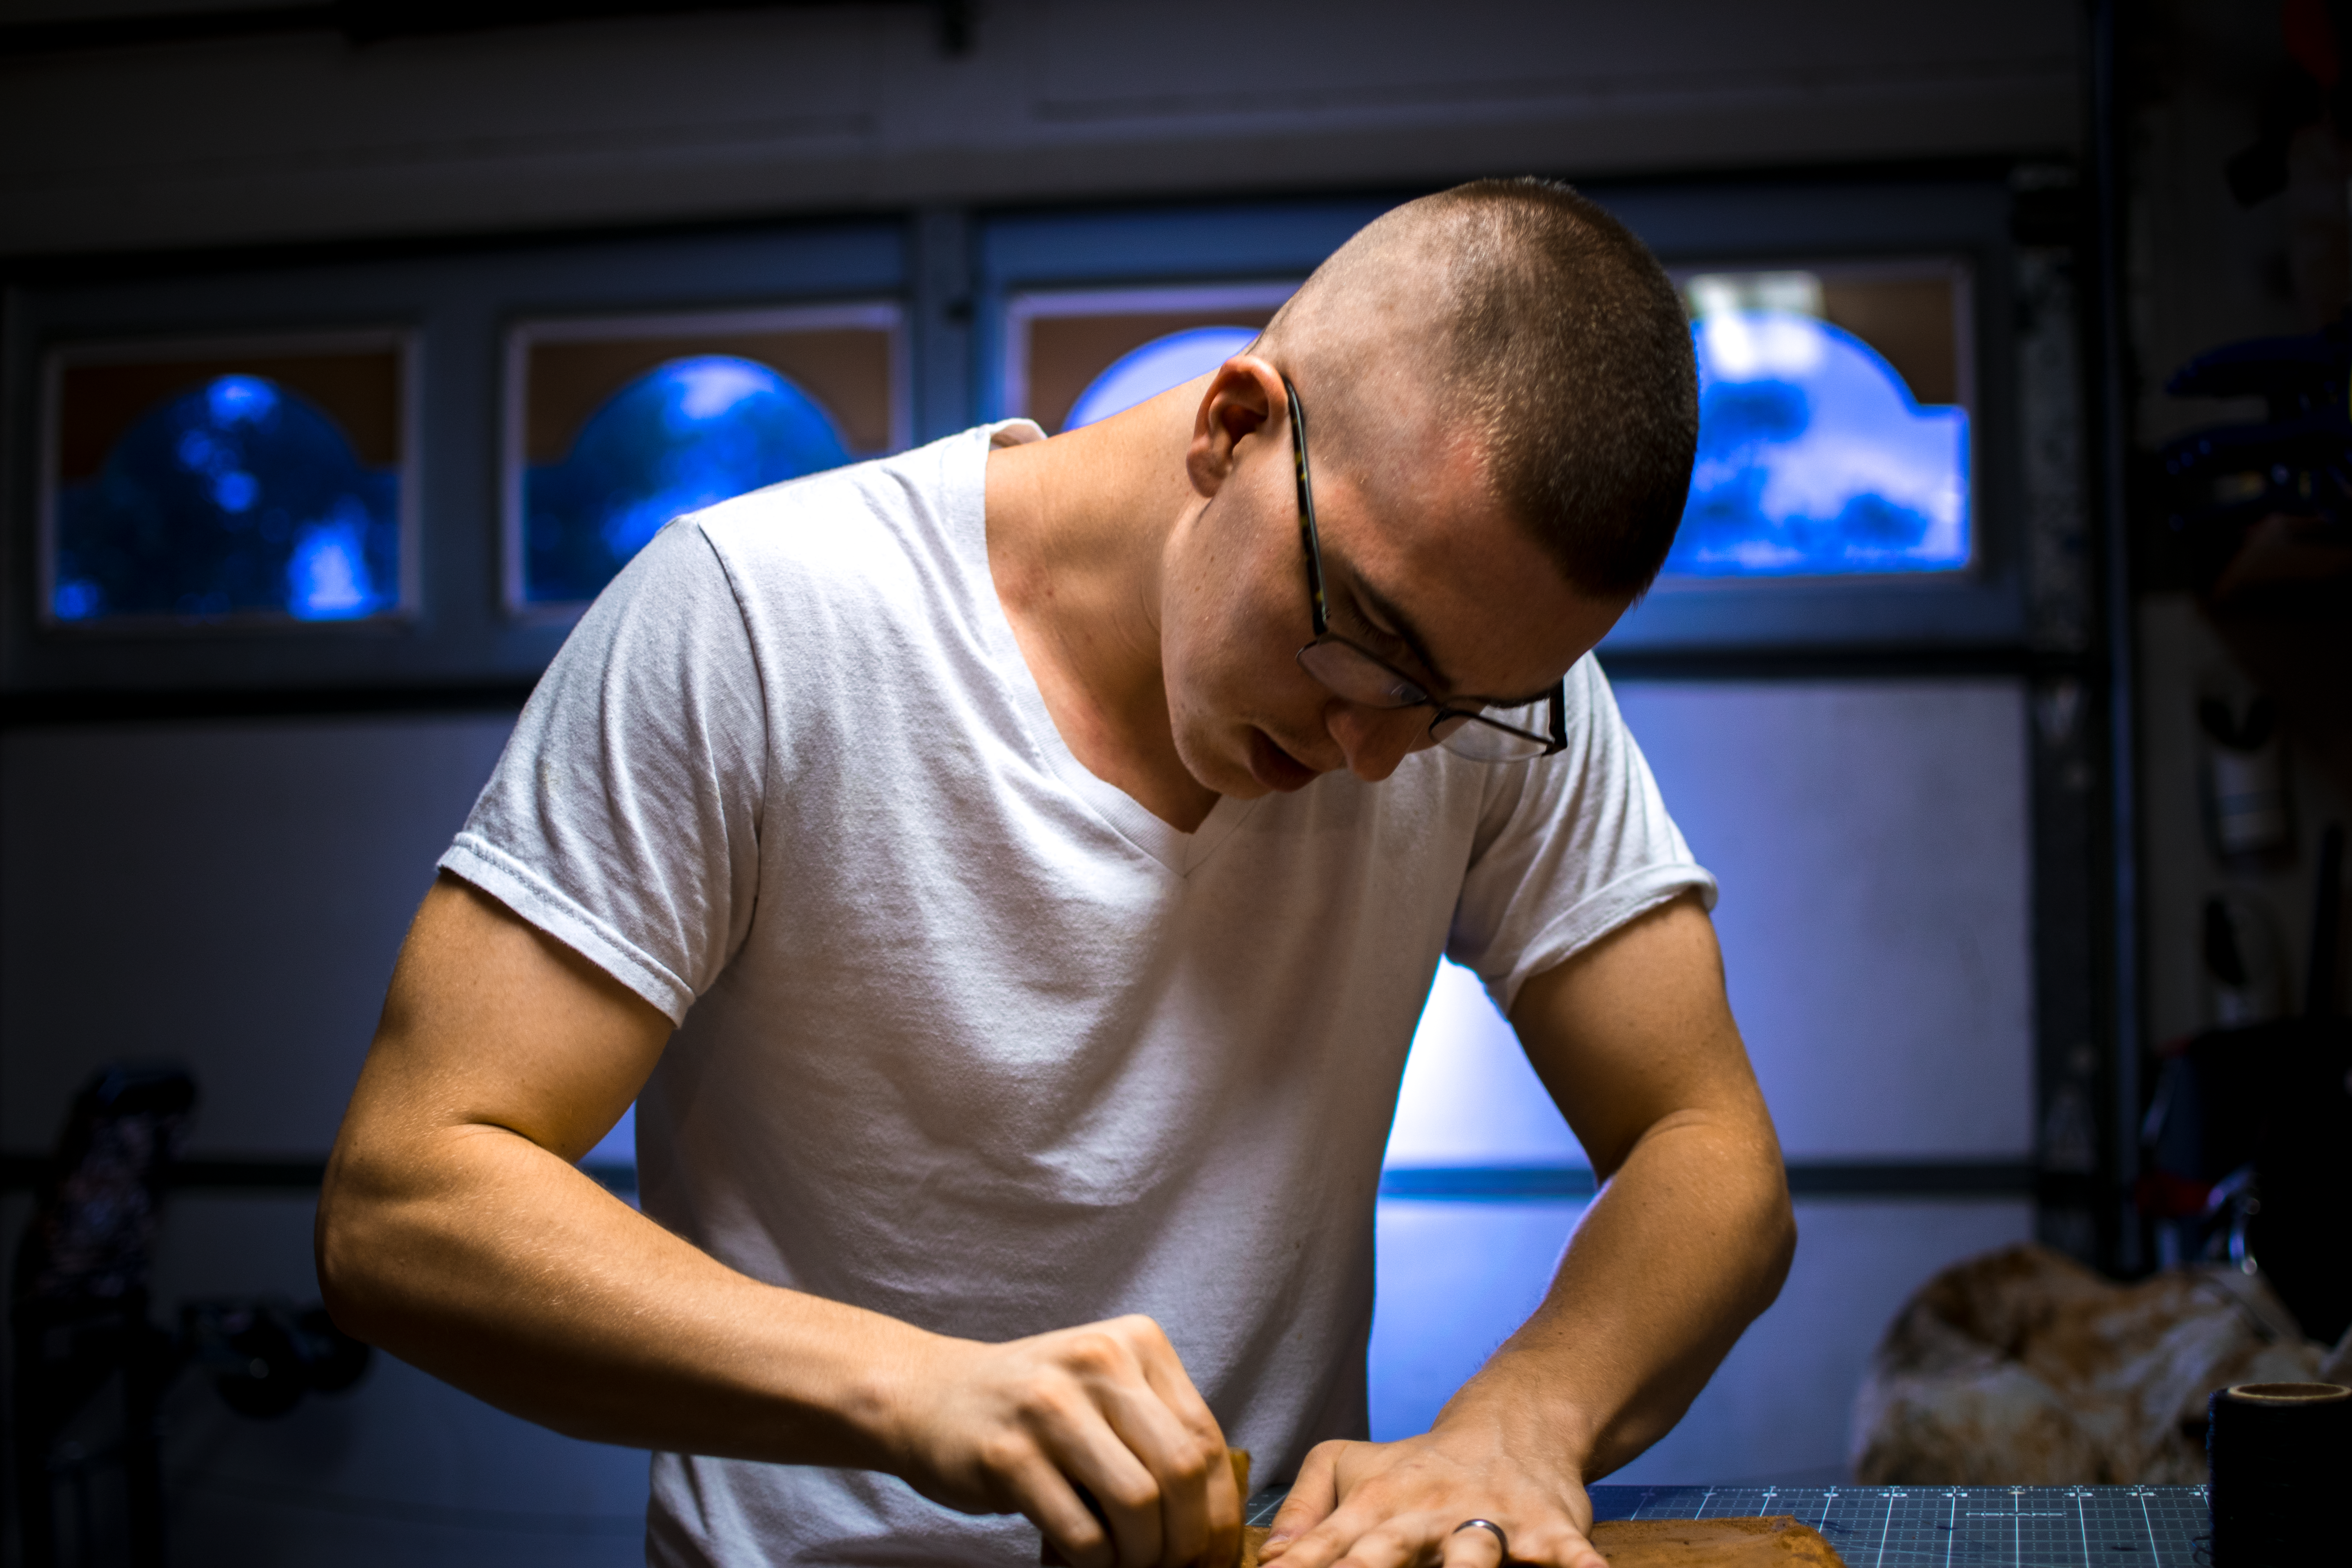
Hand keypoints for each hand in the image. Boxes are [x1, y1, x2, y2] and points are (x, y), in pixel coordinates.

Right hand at [885, 1314, 1239, 1567]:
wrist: (927, 1395)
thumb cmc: (1032, 1407)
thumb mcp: (1104, 1393)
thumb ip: (1159, 1433)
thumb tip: (1215, 1520)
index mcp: (1136, 1341)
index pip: (1205, 1439)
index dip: (1217, 1510)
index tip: (1211, 1550)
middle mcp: (1097, 1361)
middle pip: (1180, 1472)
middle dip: (1186, 1539)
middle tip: (1170, 1566)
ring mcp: (1049, 1405)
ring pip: (1137, 1504)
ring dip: (1140, 1555)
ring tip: (1125, 1563)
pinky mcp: (1008, 1454)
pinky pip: (1081, 1532)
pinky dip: (1094, 1563)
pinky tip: (1084, 1560)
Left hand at [1256, 1424, 1604, 1567]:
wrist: (1512, 1427)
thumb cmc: (1421, 1467)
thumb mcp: (1352, 1470)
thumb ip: (1307, 1510)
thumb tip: (1268, 1554)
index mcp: (1377, 1505)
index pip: (1328, 1544)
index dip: (1304, 1564)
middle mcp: (1427, 1514)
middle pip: (1390, 1550)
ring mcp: (1490, 1520)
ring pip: (1476, 1554)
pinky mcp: (1548, 1529)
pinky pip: (1569, 1555)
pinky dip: (1580, 1567)